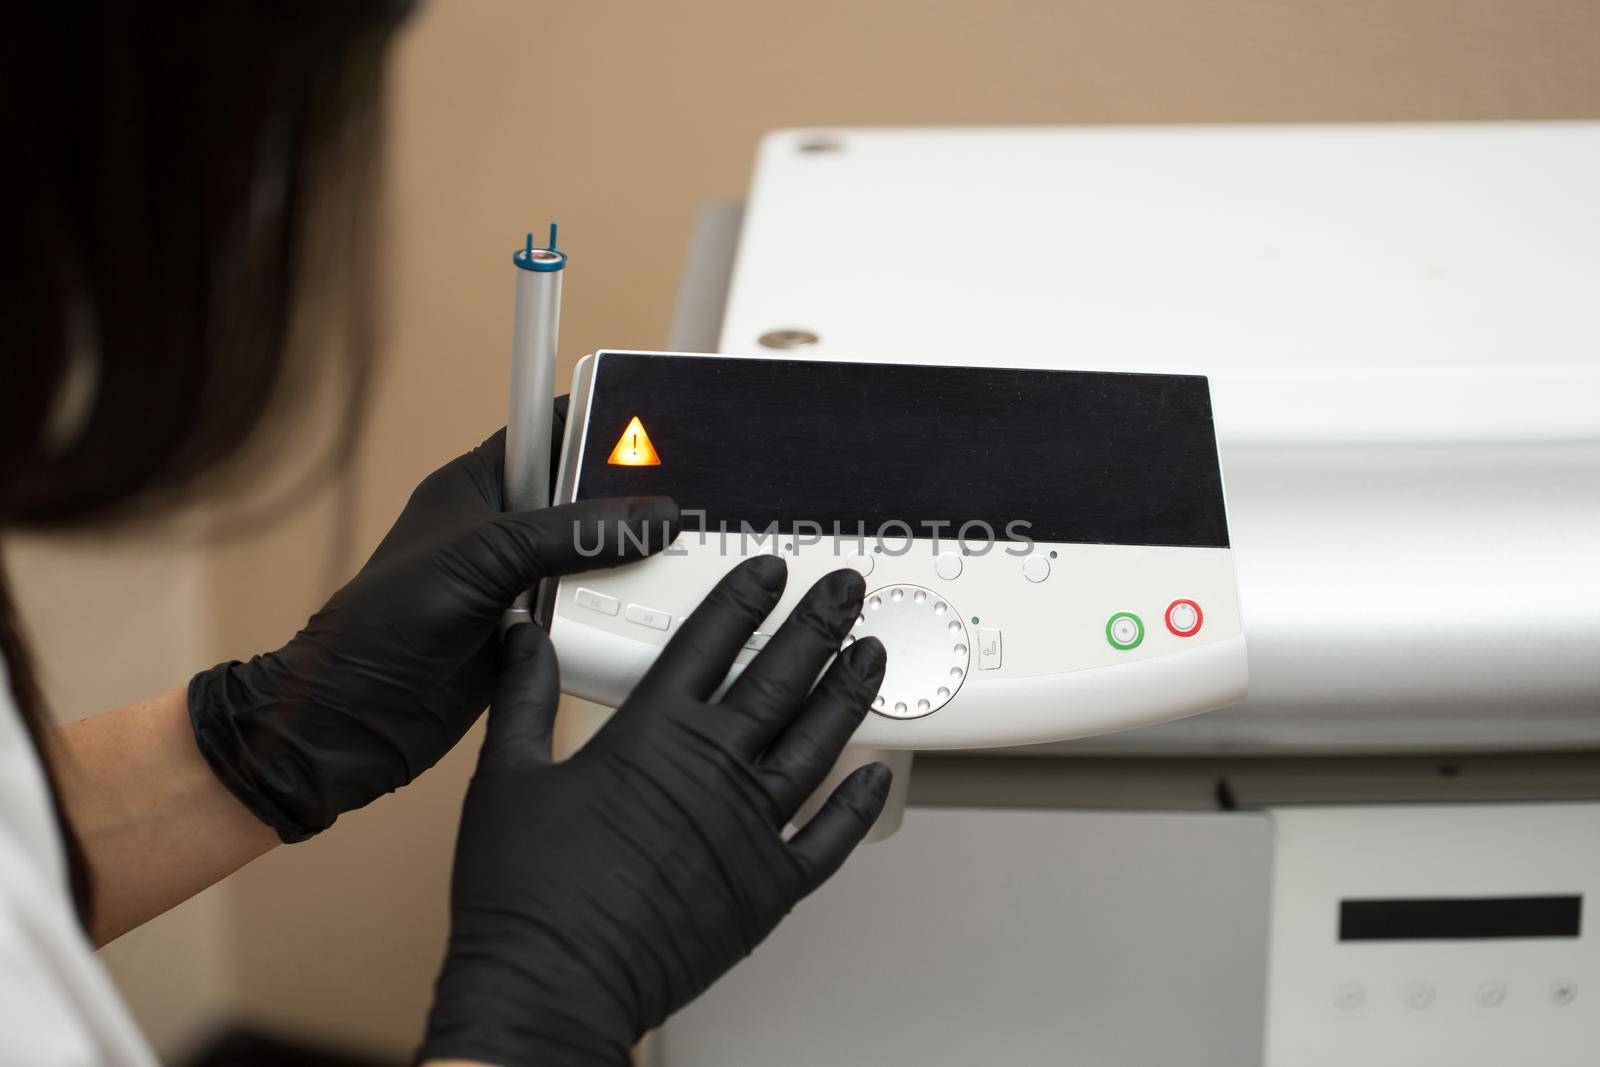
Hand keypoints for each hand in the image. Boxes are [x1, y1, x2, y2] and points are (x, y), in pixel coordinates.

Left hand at [188, 427, 677, 840]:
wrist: (352, 720)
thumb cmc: (385, 622)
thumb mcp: (483, 558)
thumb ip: (570, 534)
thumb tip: (653, 515)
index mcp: (478, 487)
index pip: (550, 433)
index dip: (601, 423)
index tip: (662, 420)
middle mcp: (502, 532)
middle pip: (585, 501)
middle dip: (633, 500)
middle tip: (697, 495)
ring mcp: (518, 586)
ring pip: (593, 562)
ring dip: (632, 564)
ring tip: (693, 554)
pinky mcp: (532, 637)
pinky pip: (590, 616)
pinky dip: (617, 616)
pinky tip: (656, 613)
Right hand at [419, 557, 890, 1066]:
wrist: (548, 987)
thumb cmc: (523, 897)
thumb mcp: (505, 778)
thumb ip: (523, 698)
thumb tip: (522, 638)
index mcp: (649, 736)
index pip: (708, 644)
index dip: (743, 599)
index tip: (771, 570)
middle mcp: (710, 770)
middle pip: (779, 677)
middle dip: (817, 624)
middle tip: (845, 588)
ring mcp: (748, 828)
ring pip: (816, 744)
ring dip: (847, 693)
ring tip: (870, 654)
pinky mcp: (768, 888)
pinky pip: (828, 839)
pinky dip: (856, 806)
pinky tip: (877, 774)